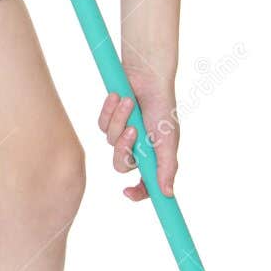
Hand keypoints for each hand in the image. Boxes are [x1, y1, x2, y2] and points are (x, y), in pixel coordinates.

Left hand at [97, 71, 178, 202]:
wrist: (149, 77)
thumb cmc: (162, 107)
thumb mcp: (169, 139)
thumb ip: (167, 167)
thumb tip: (167, 194)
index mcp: (154, 156)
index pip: (145, 184)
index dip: (138, 192)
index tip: (127, 193)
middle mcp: (138, 148)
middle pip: (120, 165)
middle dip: (123, 148)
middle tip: (132, 130)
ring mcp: (123, 134)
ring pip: (110, 141)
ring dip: (119, 120)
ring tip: (130, 102)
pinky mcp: (110, 119)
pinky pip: (101, 124)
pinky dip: (109, 110)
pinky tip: (118, 96)